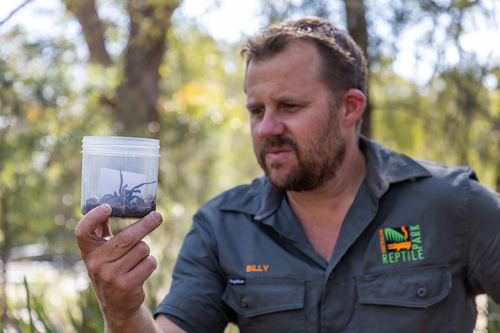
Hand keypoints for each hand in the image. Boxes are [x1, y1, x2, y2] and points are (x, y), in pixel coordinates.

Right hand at [75, 204, 162, 327]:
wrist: (116, 306)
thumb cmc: (111, 269)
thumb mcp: (101, 252)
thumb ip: (101, 230)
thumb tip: (105, 203)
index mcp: (89, 252)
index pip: (82, 232)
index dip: (93, 217)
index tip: (107, 207)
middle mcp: (97, 264)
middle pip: (127, 237)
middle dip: (146, 224)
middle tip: (158, 216)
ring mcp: (111, 276)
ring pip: (142, 249)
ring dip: (146, 250)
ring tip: (137, 259)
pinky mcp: (127, 285)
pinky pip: (149, 262)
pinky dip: (150, 262)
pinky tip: (141, 270)